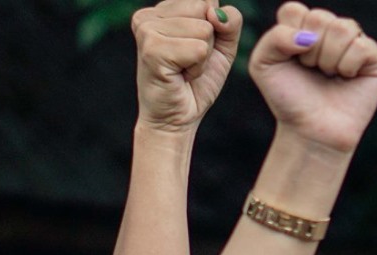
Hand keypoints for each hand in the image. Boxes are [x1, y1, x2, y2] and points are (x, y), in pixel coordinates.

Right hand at [131, 0, 240, 134]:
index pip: (207, 0)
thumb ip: (229, 22)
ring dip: (202, 57)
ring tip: (183, 70)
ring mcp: (147, 29)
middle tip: (188, 62)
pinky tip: (180, 76)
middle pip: (205, 9)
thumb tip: (214, 13)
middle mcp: (149, 15)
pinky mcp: (152, 48)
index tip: (193, 51)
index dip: (213, 30)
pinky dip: (197, 68)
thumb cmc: (196, 83)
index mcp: (163, 9)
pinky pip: (198, 49)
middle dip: (207, 41)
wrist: (176, 120)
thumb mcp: (222, 47)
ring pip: (204, 29)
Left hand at [248, 4, 376, 155]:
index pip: (294, 11)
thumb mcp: (263, 65)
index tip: (291, 61)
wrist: (311, 131)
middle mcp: (329, 30)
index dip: (289, 38)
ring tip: (328, 75)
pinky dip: (348, 66)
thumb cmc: (288, 99)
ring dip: (329, 59)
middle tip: (311, 70)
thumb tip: (309, 37)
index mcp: (303, 27)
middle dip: (310, 51)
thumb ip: (274, 37)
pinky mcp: (374, 58)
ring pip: (343, 28)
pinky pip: (361, 46)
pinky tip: (346, 79)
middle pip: (319, 18)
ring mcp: (353, 41)